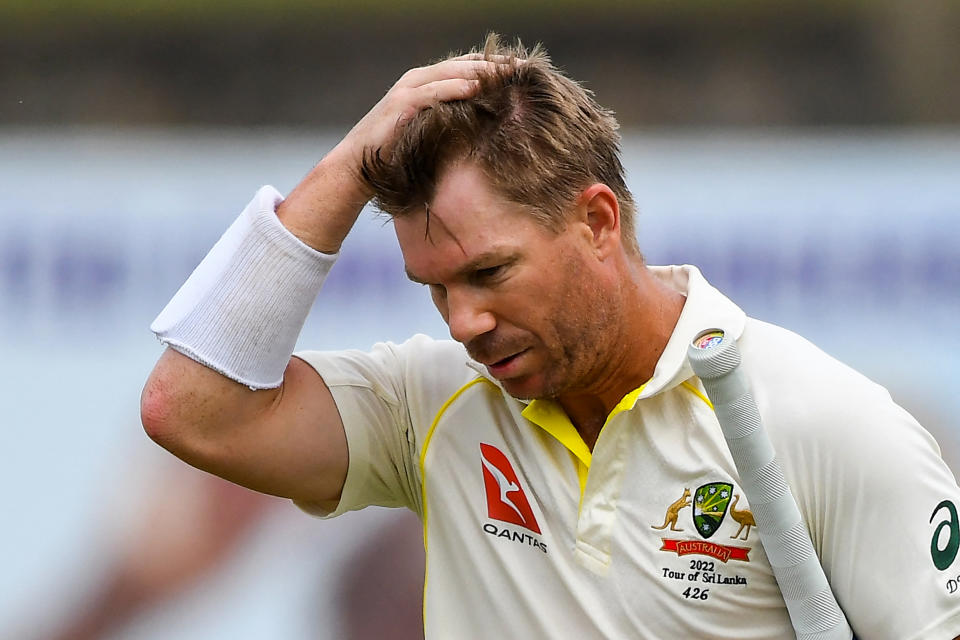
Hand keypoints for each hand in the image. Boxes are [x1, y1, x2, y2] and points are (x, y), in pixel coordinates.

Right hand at [278, 56, 506, 252]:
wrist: (358, 167)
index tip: (523, 70)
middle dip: (494, 64)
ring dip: (480, 70)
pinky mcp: (401, 104)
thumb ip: (449, 120)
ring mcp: (408, 90)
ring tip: (508, 72)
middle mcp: (417, 80)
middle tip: (524, 67)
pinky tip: (476, 87)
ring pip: (451, 72)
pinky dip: (455, 87)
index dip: (494, 66)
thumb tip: (483, 125)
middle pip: (463, 64)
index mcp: (425, 84)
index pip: (466, 66)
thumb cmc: (395, 154)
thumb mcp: (428, 132)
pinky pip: (433, 91)